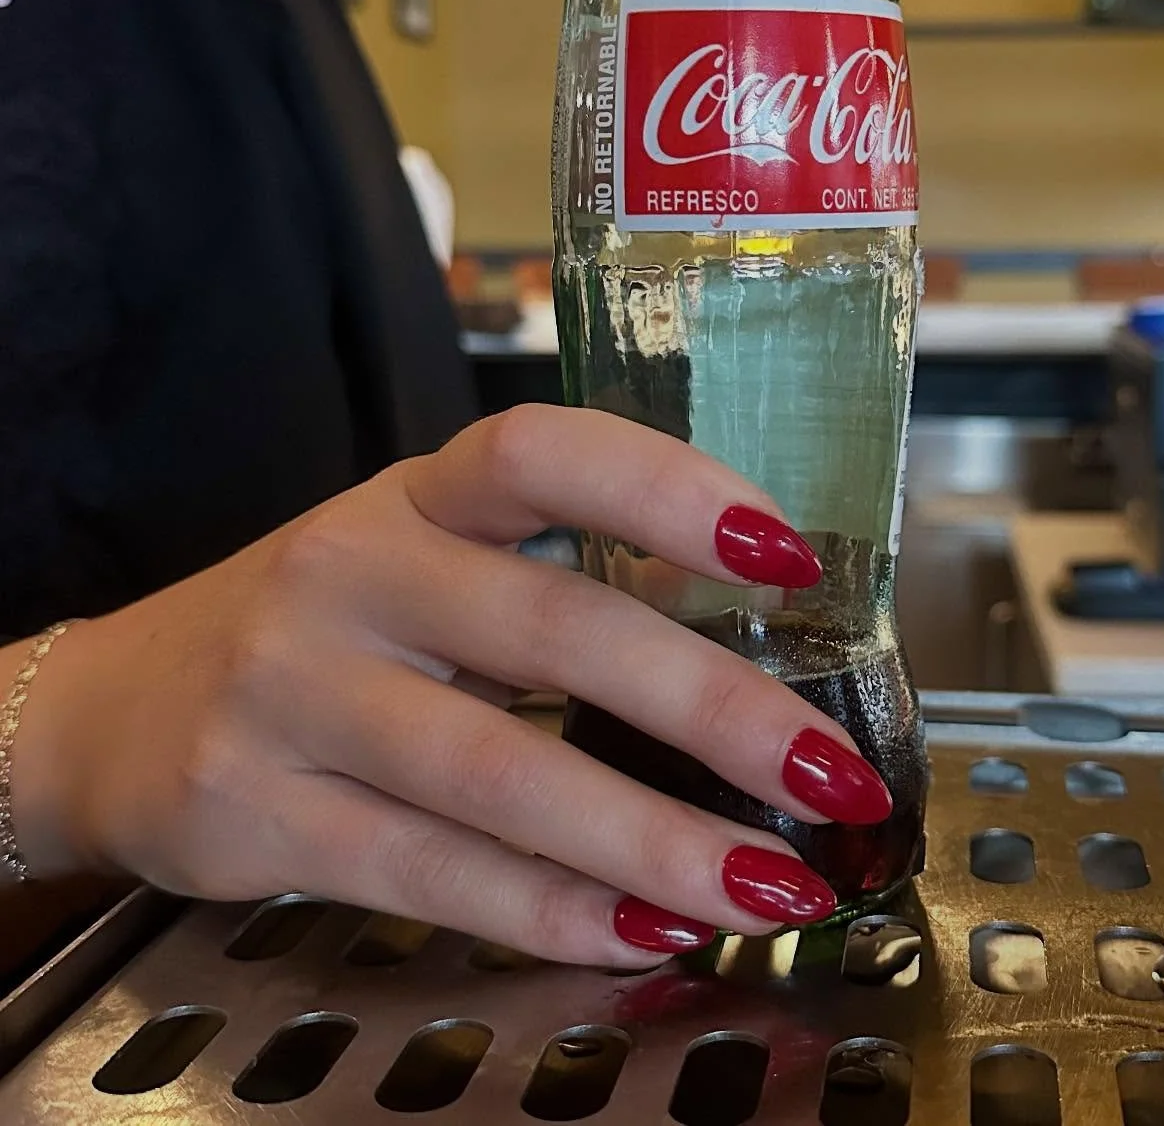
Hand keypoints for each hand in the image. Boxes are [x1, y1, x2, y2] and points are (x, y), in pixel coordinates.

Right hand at [11, 407, 891, 965]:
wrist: (112, 709)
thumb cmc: (318, 629)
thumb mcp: (415, 566)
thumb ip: (544, 589)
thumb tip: (746, 658)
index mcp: (412, 497)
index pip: (542, 454)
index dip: (668, 488)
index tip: (786, 550)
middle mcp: (350, 573)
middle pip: (552, 630)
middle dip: (711, 708)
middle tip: (829, 773)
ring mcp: (293, 693)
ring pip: (500, 773)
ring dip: (652, 840)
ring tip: (768, 890)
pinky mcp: (257, 813)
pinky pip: (430, 871)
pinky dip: (551, 910)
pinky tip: (642, 932)